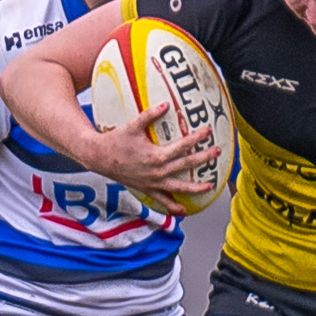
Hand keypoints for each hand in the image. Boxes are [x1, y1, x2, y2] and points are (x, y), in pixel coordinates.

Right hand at [91, 103, 220, 216]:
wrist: (99, 158)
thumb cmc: (115, 141)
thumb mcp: (132, 126)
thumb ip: (149, 115)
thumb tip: (165, 105)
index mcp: (156, 156)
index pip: (182, 147)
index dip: (196, 139)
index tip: (207, 132)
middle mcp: (157, 172)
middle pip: (186, 166)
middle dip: (203, 159)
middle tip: (217, 152)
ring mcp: (152, 183)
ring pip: (178, 188)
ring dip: (195, 188)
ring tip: (210, 186)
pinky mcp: (146, 189)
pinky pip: (162, 201)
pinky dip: (173, 207)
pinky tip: (183, 210)